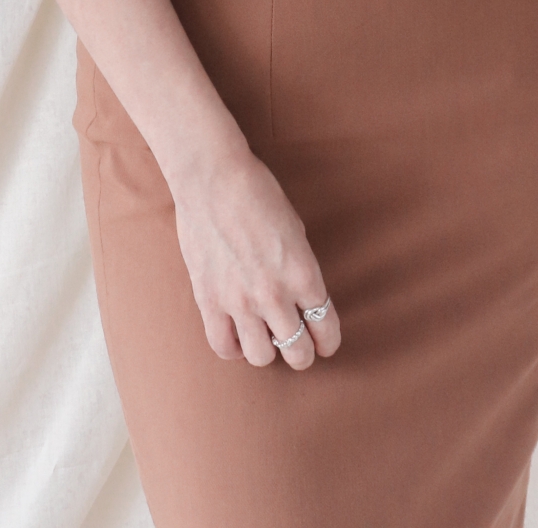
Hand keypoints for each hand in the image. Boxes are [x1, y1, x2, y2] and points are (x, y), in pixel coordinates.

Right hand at [171, 147, 341, 370]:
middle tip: (297, 343)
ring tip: (264, 336)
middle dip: (302, 352)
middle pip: (298, 352)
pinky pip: (224, 347)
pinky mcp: (209, 301)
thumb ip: (300, 269)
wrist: (213, 178)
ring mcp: (240, 301)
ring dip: (267, 351)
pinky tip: (238, 333)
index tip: (324, 342)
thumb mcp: (295, 230)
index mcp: (303, 273)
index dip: (328, 342)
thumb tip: (299, 298)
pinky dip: (234, 347)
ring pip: (262, 358)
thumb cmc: (258, 194)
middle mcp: (275, 294)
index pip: (326, 329)